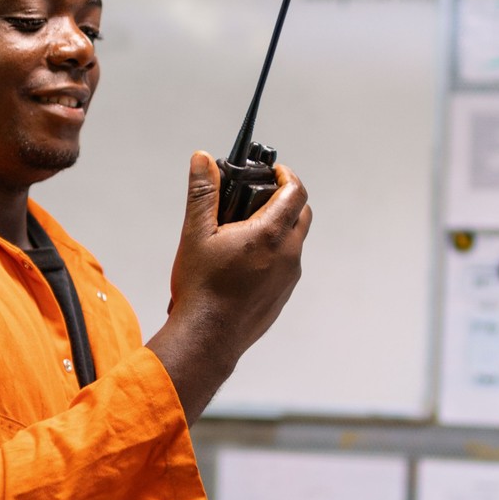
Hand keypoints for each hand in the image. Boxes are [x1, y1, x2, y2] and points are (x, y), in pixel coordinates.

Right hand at [148, 151, 312, 420]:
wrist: (207, 340)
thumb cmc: (202, 290)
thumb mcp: (196, 233)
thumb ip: (203, 192)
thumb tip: (203, 159)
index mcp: (271, 235)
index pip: (296, 192)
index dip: (286, 176)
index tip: (273, 172)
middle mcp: (289, 255)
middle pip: (302, 214)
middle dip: (285, 199)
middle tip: (258, 198)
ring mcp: (289, 278)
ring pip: (294, 241)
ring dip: (279, 228)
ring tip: (245, 230)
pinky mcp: (283, 296)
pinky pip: (287, 266)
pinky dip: (274, 254)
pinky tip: (244, 262)